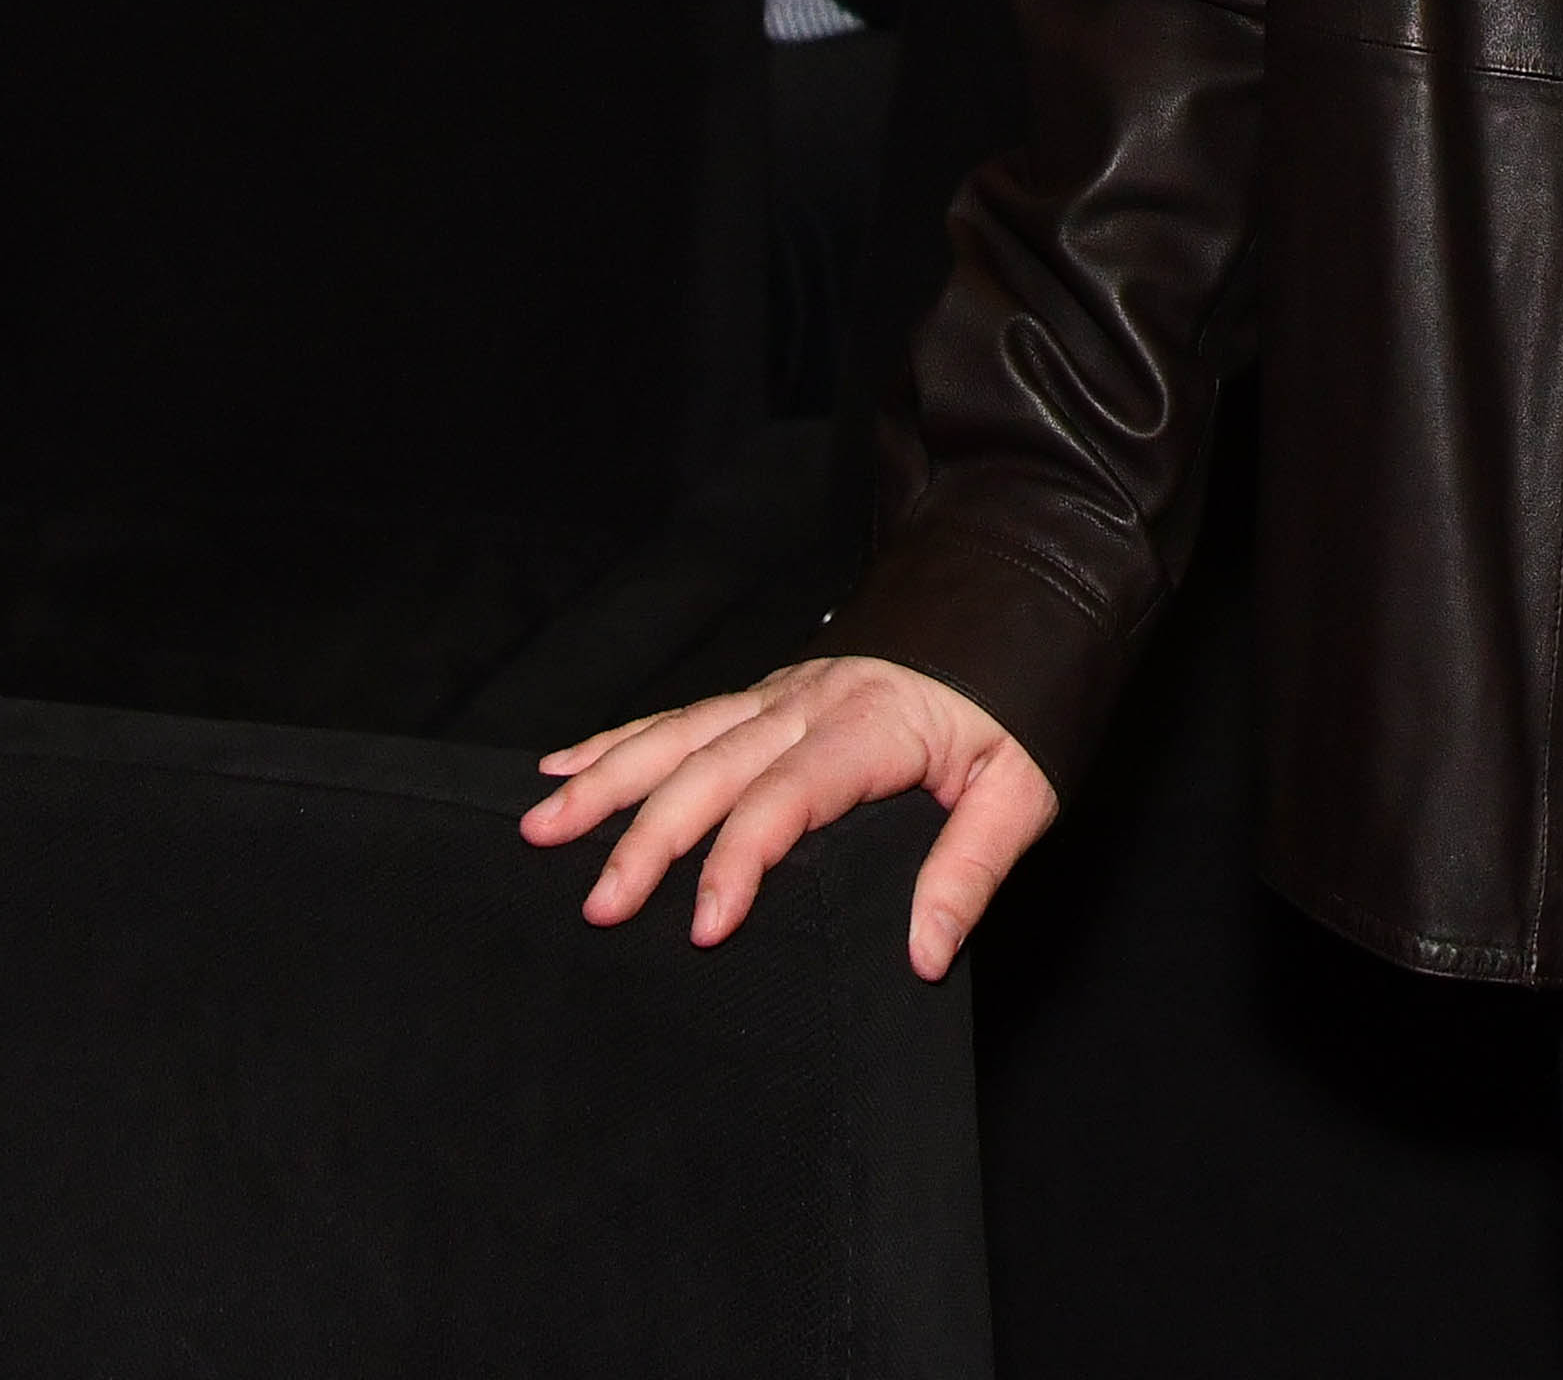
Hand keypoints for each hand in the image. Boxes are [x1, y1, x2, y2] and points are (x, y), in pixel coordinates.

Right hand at [526, 655, 1057, 976]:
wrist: (1014, 609)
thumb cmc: (1015, 710)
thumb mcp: (1020, 791)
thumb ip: (970, 870)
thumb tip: (922, 954)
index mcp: (871, 728)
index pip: (788, 797)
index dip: (740, 861)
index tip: (706, 928)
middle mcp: (810, 703)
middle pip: (712, 769)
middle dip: (646, 838)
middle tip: (600, 906)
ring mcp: (779, 693)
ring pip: (676, 736)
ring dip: (606, 782)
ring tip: (542, 829)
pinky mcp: (764, 694)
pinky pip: (679, 716)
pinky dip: (616, 740)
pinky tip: (561, 766)